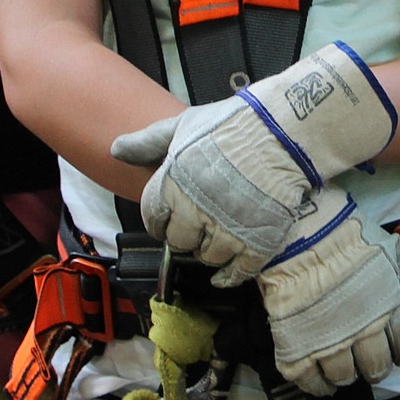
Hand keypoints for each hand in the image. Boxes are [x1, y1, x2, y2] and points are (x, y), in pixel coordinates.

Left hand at [111, 43, 396, 280]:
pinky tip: (227, 272)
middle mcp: (194, 212)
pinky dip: (231, 275)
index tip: (169, 217)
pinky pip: (239, 271)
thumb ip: (147, 142)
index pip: (154, 219)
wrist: (284, 131)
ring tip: (217, 238)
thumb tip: (115, 149)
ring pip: (208, 257)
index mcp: (172, 185)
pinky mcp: (257, 241)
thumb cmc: (232, 124)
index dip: (160, 219)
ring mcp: (226, 230)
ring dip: (209, 251)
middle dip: (185, 235)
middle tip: (196, 226)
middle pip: (179, 242)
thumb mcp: (183, 125)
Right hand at [257, 197, 399, 395]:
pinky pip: (310, 380)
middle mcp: (364, 330)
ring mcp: (330, 340)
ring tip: (341, 369)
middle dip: (375, 367)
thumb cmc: (342, 234)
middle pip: (376, 366)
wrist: (298, 230)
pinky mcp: (298, 346)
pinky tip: (319, 379)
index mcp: (390, 306)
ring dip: (346, 376)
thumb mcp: (386, 248)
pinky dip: (316, 384)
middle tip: (367, 363)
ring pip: (344, 376)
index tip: (395, 351)